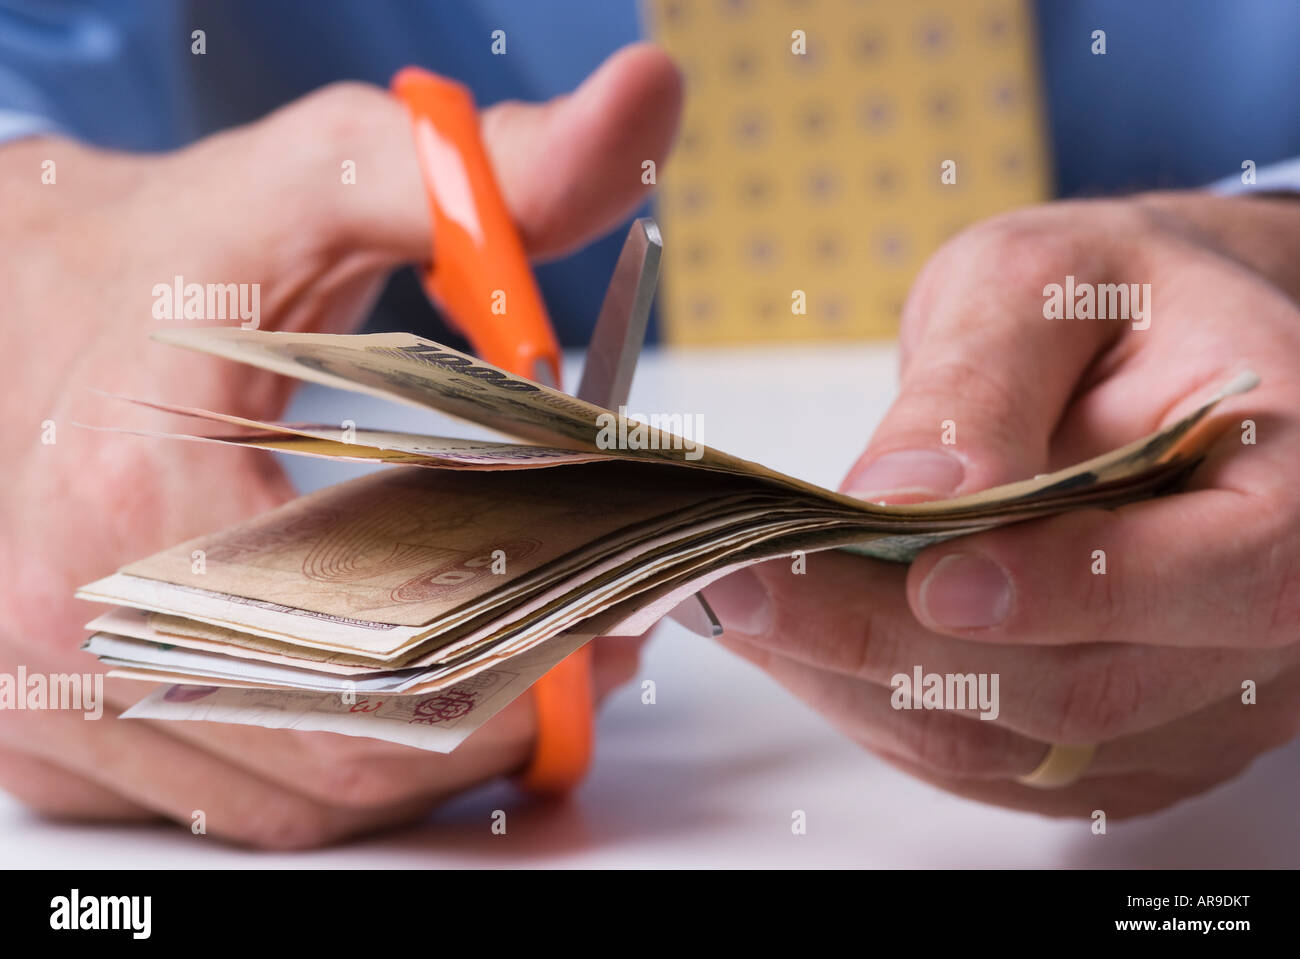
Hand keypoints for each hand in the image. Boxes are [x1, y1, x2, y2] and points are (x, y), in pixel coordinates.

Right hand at [0, 44, 680, 846]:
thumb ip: (482, 171)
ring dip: (424, 757)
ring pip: (299, 804)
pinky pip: (229, 809)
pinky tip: (384, 699)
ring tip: (500, 671)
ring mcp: (43, 702)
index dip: (539, 647)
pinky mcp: (43, 742)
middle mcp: (65, 626)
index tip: (614, 611)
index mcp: (134, 496)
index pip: (397, 646)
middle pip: (360, 751)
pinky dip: (328, 773)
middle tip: (580, 647)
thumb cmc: (150, 250)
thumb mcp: (311, 182)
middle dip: (500, 711)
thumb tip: (643, 102)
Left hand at [703, 191, 1299, 817]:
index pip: (1232, 574)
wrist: (1144, 362)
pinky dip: (875, 703)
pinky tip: (798, 636)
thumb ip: (987, 376)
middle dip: (895, 642)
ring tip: (739, 601)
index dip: (1081, 588)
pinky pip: (984, 758)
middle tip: (743, 580)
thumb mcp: (1046, 282)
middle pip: (1085, 684)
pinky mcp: (1109, 742)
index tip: (934, 578)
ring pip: (1013, 743)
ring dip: (858, 680)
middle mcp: (1263, 625)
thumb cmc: (1108, 303)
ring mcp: (1188, 703)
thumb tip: (909, 491)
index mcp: (1298, 485)